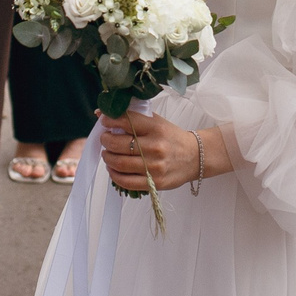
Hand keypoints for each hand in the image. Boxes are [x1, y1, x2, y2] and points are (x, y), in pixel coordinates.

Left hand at [98, 108, 222, 191]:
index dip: (109, 120)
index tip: (104, 121)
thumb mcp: (157, 122)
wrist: (195, 157)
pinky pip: (126, 181)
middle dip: (105, 140)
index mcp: (156, 128)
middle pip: (118, 144)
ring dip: (107, 158)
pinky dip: (114, 175)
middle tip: (105, 139)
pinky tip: (113, 169)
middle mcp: (155, 146)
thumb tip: (100, 113)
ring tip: (108, 154)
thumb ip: (132, 117)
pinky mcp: (155, 182)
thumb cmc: (172, 138)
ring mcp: (155, 166)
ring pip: (119, 163)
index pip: (126, 121)